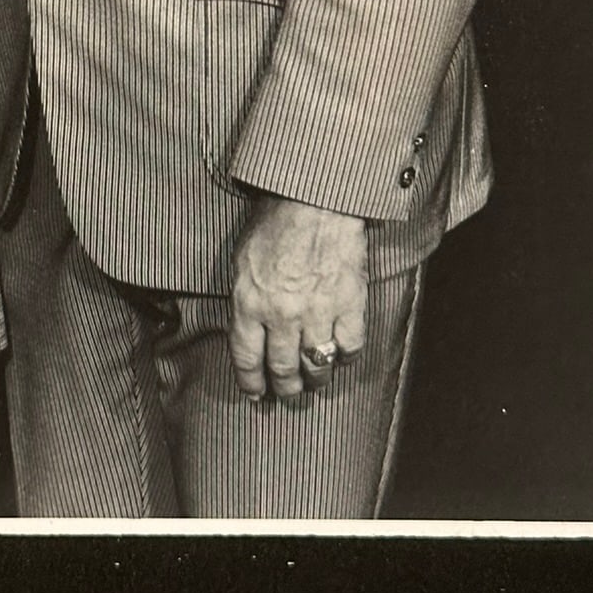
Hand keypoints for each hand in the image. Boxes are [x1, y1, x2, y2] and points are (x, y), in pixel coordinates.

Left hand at [228, 196, 368, 402]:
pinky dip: (345, 357)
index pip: (247, 360)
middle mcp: (282, 316)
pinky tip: (340, 355)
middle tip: (287, 394)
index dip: (251, 383)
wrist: (315, 198)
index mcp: (250, 303)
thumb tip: (246, 329)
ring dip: (314, 380)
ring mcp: (318, 313)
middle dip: (284, 389)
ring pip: (316, 367)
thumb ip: (244, 298)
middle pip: (283, 370)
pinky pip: (350, 348)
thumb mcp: (242, 259)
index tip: (255, 394)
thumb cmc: (274, 221)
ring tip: (313, 382)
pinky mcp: (350, 305)